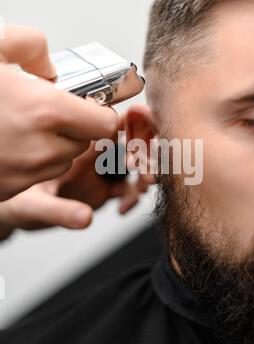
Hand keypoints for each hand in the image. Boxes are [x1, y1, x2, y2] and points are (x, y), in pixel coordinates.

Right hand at [0, 25, 137, 200]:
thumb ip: (32, 45)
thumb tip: (51, 67)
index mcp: (45, 111)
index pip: (107, 123)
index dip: (101, 113)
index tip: (89, 104)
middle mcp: (42, 148)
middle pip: (87, 142)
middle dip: (75, 126)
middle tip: (49, 111)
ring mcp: (26, 174)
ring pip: (63, 160)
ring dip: (55, 145)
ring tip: (24, 126)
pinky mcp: (10, 190)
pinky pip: (38, 176)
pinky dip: (33, 162)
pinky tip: (10, 144)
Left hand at [0, 136, 150, 237]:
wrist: (15, 213)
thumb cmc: (16, 202)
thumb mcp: (33, 207)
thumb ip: (59, 212)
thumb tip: (85, 218)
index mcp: (74, 147)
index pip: (110, 125)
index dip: (134, 128)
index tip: (148, 141)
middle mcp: (89, 155)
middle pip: (128, 144)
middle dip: (145, 156)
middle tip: (149, 176)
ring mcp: (96, 172)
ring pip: (131, 165)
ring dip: (141, 176)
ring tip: (139, 192)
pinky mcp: (100, 188)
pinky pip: (124, 187)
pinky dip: (131, 195)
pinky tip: (123, 208)